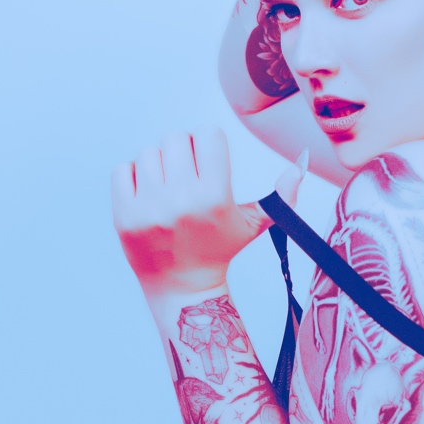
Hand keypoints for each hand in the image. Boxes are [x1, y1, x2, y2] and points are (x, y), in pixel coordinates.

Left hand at [111, 128, 303, 291]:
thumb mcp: (253, 224)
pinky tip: (147, 197)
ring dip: (158, 166)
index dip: (208, 146)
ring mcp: (149, 209)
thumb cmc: (219, 250)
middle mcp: (182, 201)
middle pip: (176, 138)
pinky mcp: (124, 217)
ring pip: (148, 153)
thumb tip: (301, 164)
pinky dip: (132, 178)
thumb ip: (282, 196)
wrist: (183, 289)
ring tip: (167, 190)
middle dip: (183, 153)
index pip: (207, 135)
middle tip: (186, 178)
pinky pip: (122, 170)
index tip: (208, 166)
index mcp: (215, 198)